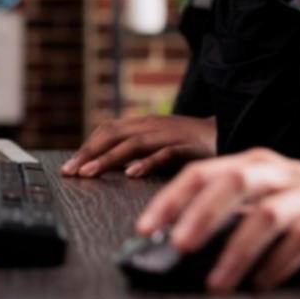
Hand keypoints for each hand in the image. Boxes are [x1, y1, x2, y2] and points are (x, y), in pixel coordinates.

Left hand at [61, 115, 214, 178]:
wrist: (231, 135)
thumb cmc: (192, 144)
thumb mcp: (159, 146)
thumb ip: (137, 154)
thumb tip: (108, 169)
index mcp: (144, 124)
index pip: (108, 130)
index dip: (87, 147)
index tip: (68, 168)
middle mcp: (153, 125)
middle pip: (114, 134)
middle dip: (89, 152)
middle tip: (71, 172)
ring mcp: (171, 134)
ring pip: (134, 143)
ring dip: (108, 158)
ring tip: (90, 173)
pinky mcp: (190, 146)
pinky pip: (166, 153)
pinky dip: (147, 162)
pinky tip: (132, 173)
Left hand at [135, 148, 299, 293]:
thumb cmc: (296, 210)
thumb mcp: (257, 203)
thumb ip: (221, 216)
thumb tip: (166, 244)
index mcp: (254, 162)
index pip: (204, 171)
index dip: (172, 198)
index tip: (146, 228)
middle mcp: (281, 171)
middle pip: (236, 181)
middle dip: (202, 214)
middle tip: (178, 246)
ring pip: (269, 214)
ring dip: (237, 251)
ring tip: (216, 284)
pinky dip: (278, 263)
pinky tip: (261, 284)